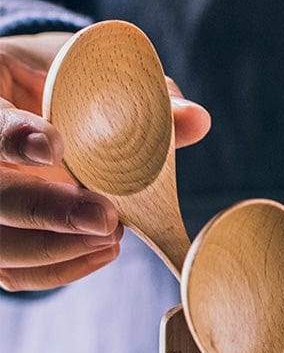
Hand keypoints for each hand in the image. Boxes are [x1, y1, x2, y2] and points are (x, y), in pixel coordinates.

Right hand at [0, 32, 210, 290]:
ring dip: (58, 247)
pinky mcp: (0, 242)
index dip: (12, 137)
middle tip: (106, 218)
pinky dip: (61, 269)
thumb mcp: (95, 79)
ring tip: (114, 235)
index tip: (55, 148)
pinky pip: (16, 273)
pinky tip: (103, 251)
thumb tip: (196, 120)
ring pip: (1, 245)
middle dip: (47, 211)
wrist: (39, 110)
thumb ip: (142, 99)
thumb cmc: (68, 90)